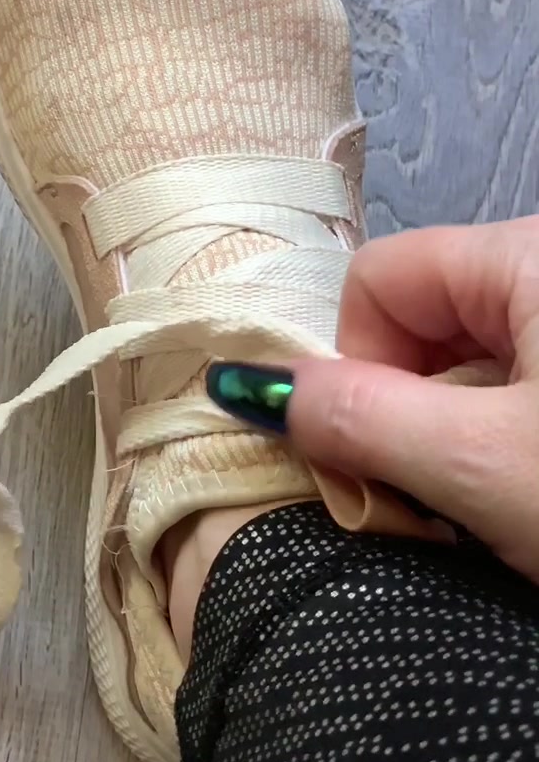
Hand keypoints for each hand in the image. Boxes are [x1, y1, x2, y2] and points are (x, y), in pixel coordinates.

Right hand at [287, 219, 538, 581]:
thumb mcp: (482, 464)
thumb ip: (363, 419)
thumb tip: (250, 386)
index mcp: (525, 253)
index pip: (378, 277)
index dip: (358, 366)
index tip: (388, 453)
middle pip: (420, 318)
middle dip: (403, 408)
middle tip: (431, 495)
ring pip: (468, 363)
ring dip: (451, 435)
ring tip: (485, 508)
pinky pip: (520, 387)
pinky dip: (503, 442)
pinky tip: (525, 499)